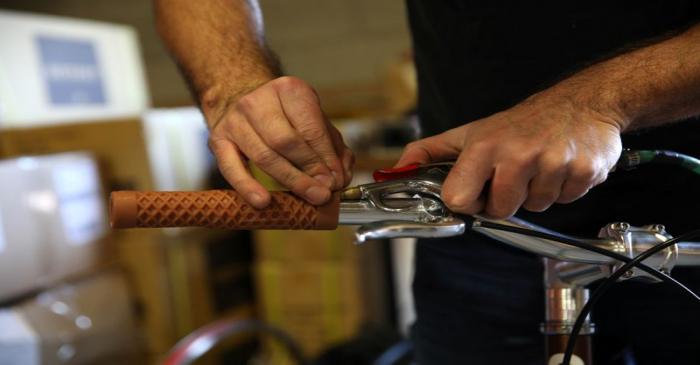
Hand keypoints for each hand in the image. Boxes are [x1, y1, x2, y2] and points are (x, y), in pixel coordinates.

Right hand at [207, 76, 353, 208]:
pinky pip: (232, 168)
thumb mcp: (313, 121)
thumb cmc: (284, 116)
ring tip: (309, 196)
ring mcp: (235, 120)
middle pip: (287, 142)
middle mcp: (258, 101)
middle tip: (325, 190)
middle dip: (310, 169)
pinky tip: (263, 202)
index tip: (336, 179)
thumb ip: (332, 147)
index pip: (310, 127)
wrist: (240, 98)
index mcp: (288, 90)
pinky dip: (248, 187)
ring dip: (290, 180)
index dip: (326, 157)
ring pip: (264, 156)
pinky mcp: (218, 139)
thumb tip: (341, 176)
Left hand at [396, 92, 622, 218]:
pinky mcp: (583, 171)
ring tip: (538, 165)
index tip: (476, 189)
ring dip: (535, 194)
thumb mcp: (469, 133)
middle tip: (513, 174)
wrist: (581, 102)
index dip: (467, 200)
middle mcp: (518, 155)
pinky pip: (564, 201)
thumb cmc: (519, 122)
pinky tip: (559, 167)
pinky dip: (562, 190)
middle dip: (504, 199)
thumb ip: (427, 153)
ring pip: (534, 208)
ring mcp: (552, 163)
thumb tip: (394, 172)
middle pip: (499, 211)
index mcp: (484, 147)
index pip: (458, 200)